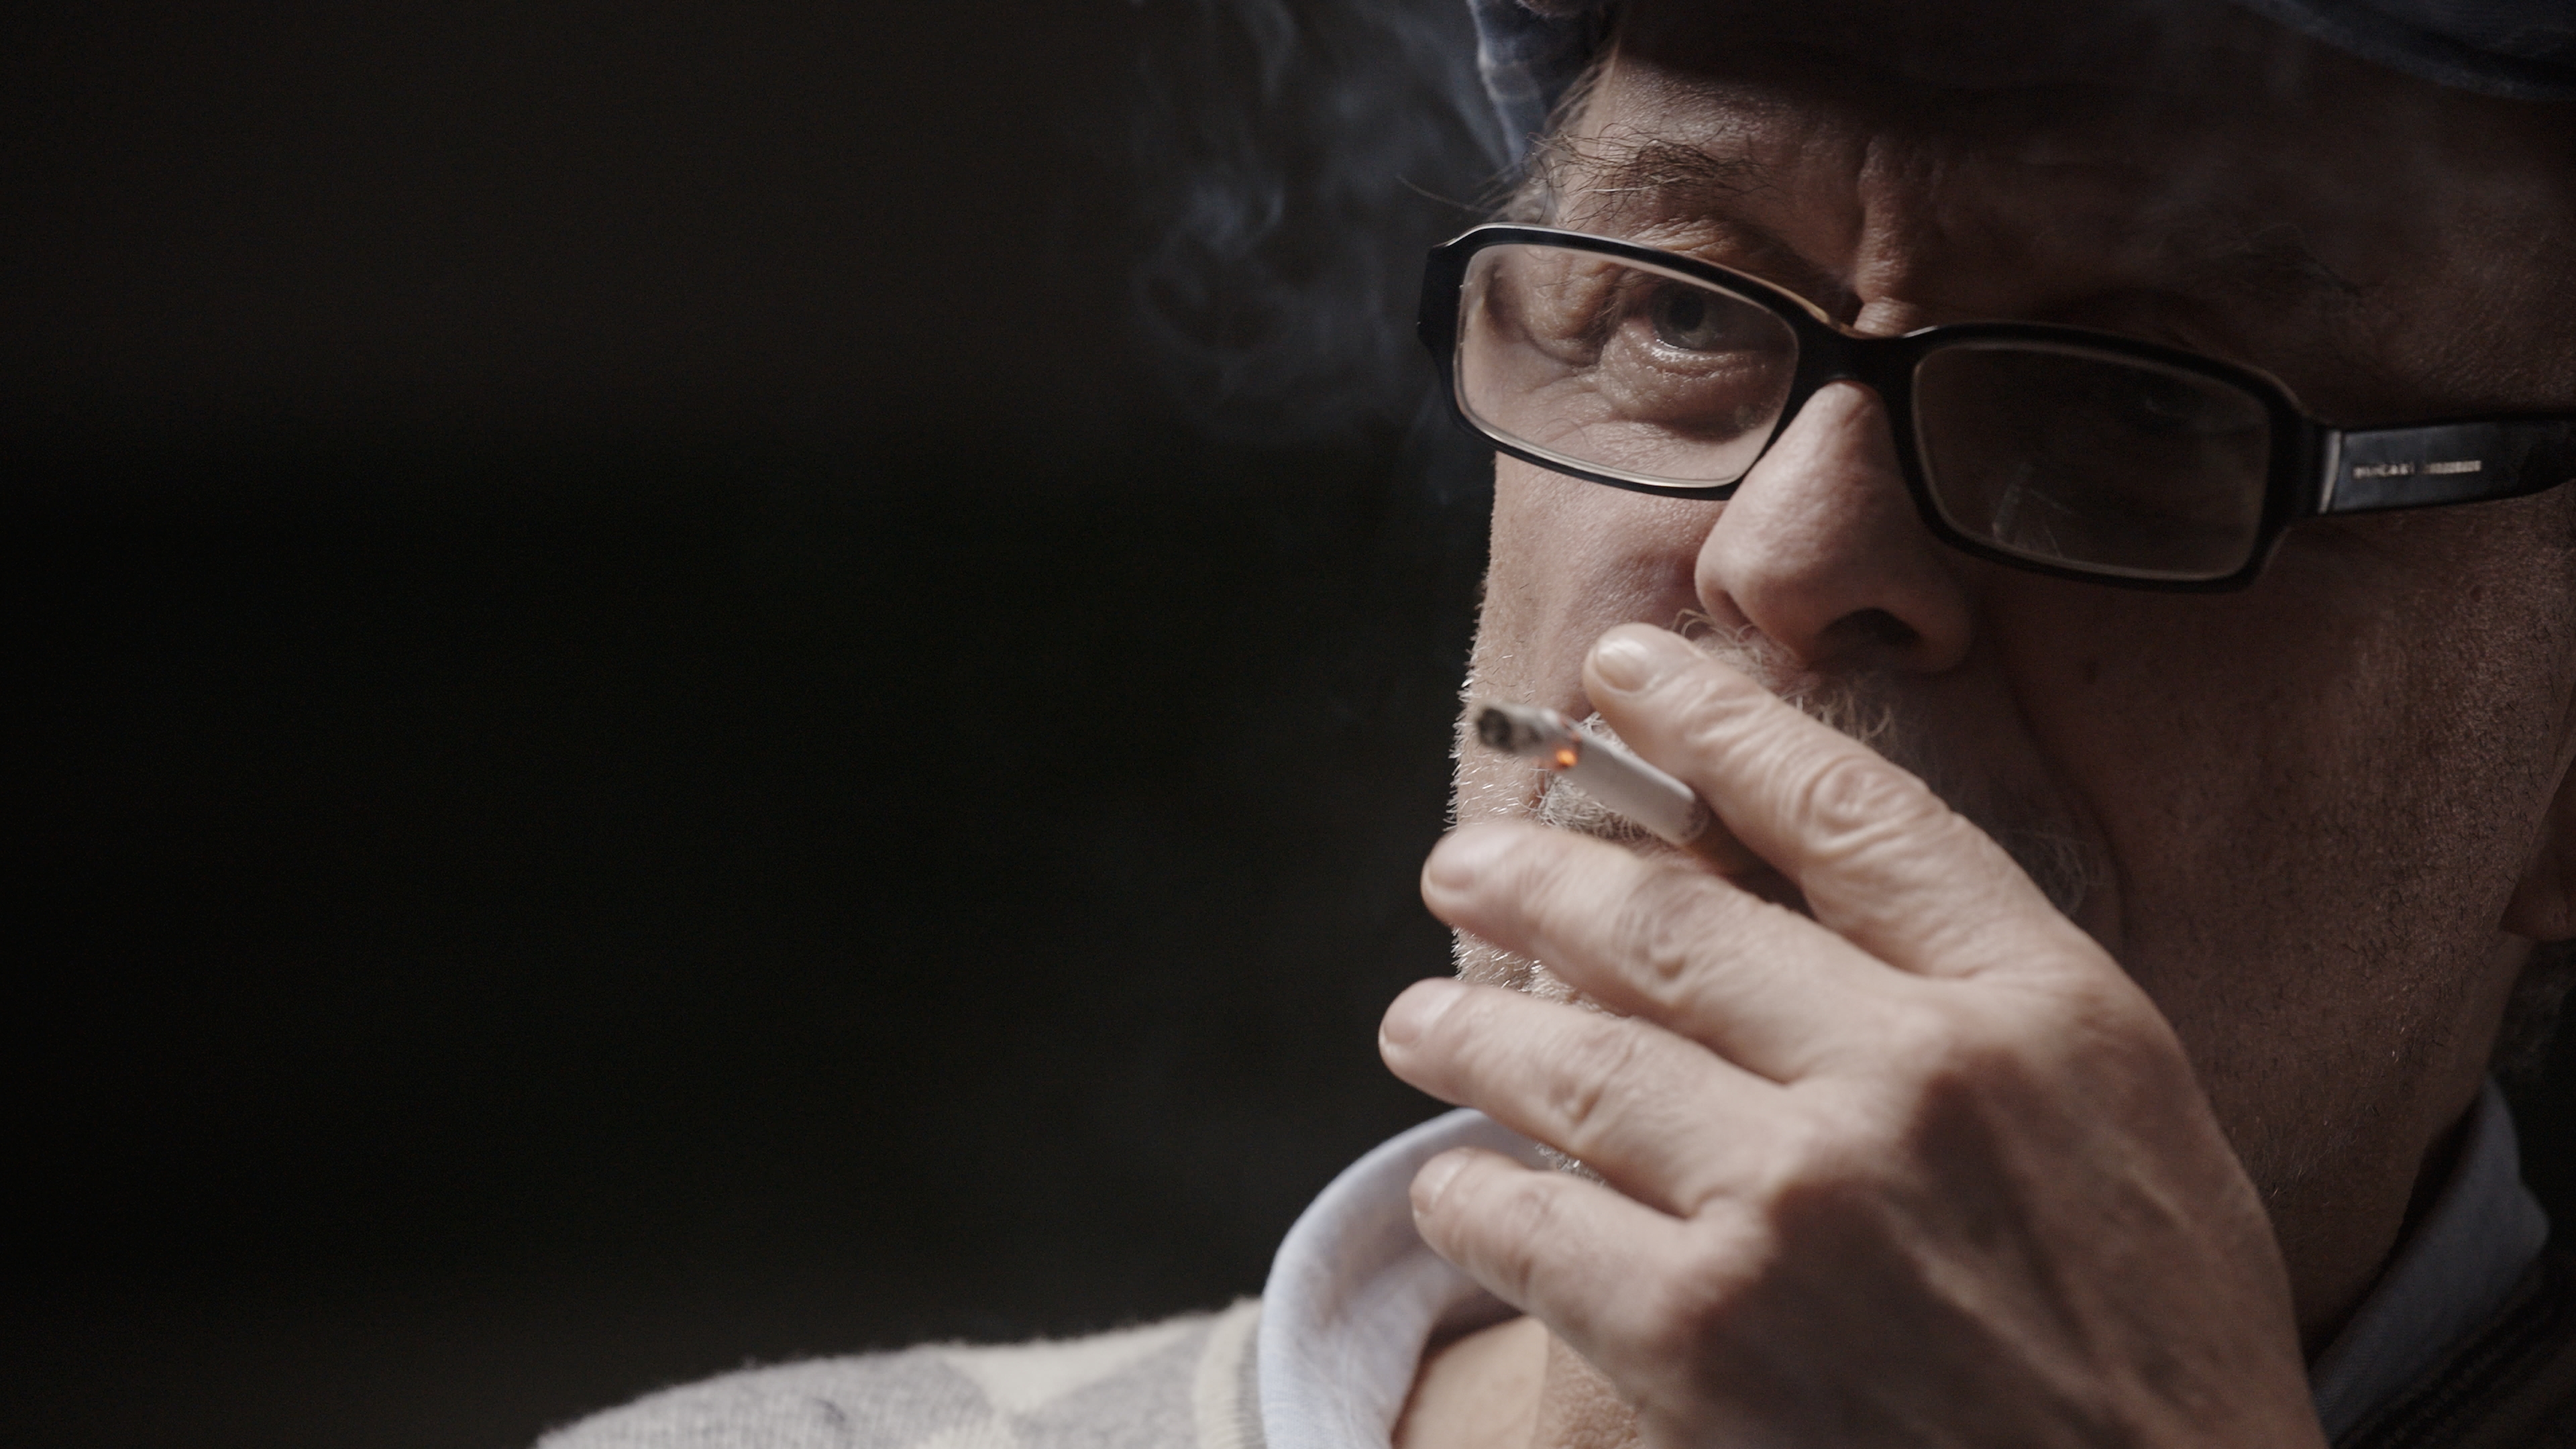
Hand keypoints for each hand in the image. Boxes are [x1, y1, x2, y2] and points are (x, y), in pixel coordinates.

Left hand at [1379, 624, 2322, 1447]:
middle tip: (1461, 860)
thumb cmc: (2154, 1330)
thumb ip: (1976, 982)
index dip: (1710, 719)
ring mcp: (1798, 1209)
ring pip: (1573, 1062)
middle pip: (1667, 923)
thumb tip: (1799, 873)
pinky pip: (1534, 1227)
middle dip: (1534, 875)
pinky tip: (1453, 1184)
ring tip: (1416, 1021)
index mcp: (2034, 1002)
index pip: (1838, 810)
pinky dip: (1472, 1195)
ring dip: (1467, 1029)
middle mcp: (1910, 1079)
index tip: (1620, 670)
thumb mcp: (2125, 1108)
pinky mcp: (1706, 1341)